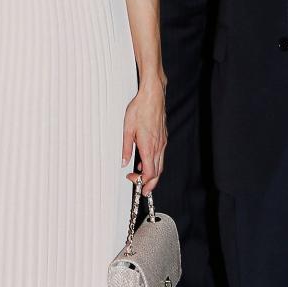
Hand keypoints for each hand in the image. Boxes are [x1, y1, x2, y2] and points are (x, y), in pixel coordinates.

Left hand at [122, 78, 165, 193]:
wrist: (152, 96)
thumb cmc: (140, 109)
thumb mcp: (127, 129)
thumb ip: (126, 148)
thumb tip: (123, 161)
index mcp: (148, 146)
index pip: (149, 172)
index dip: (141, 181)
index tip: (132, 179)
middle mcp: (158, 146)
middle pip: (157, 173)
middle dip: (150, 184)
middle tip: (142, 190)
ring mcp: (162, 142)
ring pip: (160, 165)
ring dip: (152, 175)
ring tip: (142, 178)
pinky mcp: (163, 138)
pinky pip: (160, 156)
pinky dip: (154, 164)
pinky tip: (145, 162)